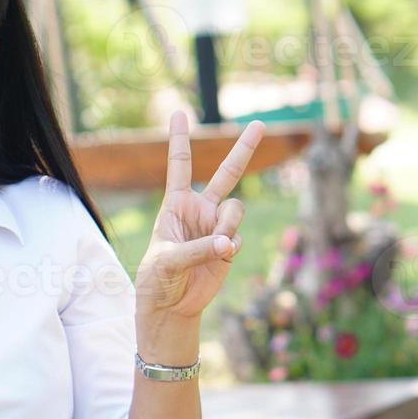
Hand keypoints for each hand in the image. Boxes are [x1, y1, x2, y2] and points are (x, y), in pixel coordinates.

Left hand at [134, 112, 263, 318]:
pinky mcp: (229, 246)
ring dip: (229, 225)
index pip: (179, 166)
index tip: (178, 112)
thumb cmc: (157, 279)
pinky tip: (220, 258)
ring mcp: (217, 226)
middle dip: (244, 149)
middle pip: (226, 172)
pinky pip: (238, 237)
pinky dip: (231, 247)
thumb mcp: (168, 260)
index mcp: (175, 204)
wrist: (172, 306)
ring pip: (236, 209)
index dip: (180, 139)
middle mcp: (200, 209)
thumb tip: (229, 244)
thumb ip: (198, 248)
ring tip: (218, 246)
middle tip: (259, 124)